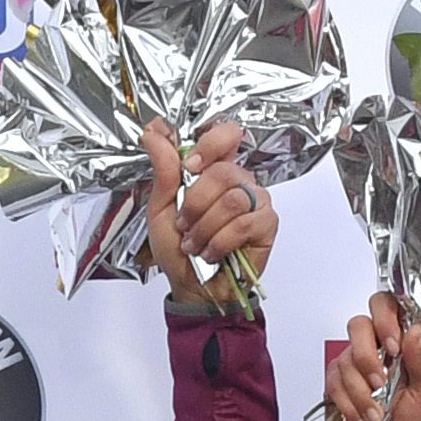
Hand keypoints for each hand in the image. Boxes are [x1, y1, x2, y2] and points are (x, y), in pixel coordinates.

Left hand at [142, 119, 270, 300]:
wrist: (191, 287)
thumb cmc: (178, 249)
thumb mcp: (160, 208)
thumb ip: (163, 170)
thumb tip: (154, 133)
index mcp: (213, 170)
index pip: (225, 136)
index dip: (208, 146)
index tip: (188, 166)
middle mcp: (238, 180)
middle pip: (222, 172)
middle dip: (195, 203)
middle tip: (184, 224)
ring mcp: (256, 200)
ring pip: (232, 200)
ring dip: (205, 227)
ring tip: (196, 244)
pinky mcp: (267, 224)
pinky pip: (244, 224)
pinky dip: (220, 242)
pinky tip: (212, 253)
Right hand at [325, 292, 420, 420]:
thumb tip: (414, 330)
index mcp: (400, 341)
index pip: (388, 306)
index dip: (386, 318)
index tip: (393, 345)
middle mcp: (374, 346)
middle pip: (358, 324)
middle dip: (368, 356)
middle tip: (380, 381)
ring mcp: (352, 362)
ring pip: (346, 360)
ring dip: (363, 394)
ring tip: (377, 414)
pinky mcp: (335, 381)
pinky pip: (334, 384)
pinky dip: (350, 406)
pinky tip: (363, 419)